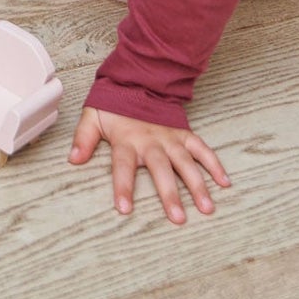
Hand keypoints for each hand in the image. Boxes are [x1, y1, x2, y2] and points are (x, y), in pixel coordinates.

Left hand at [69, 107, 229, 223]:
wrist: (139, 80)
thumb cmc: (115, 106)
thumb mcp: (93, 117)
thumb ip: (83, 138)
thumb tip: (73, 159)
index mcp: (127, 139)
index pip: (123, 165)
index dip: (123, 186)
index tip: (124, 208)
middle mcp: (151, 141)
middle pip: (160, 169)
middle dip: (169, 193)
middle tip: (178, 218)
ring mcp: (170, 138)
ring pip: (186, 163)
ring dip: (197, 185)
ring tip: (207, 208)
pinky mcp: (184, 135)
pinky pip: (202, 149)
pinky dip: (214, 164)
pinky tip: (225, 183)